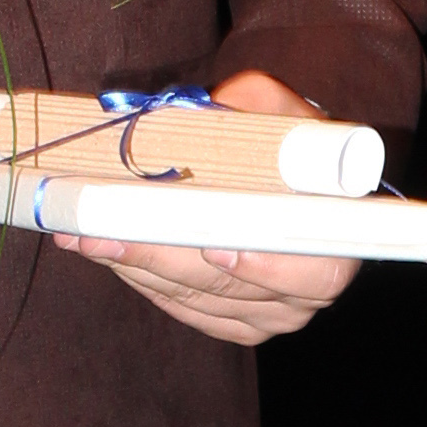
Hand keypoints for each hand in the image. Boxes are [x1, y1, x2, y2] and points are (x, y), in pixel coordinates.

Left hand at [101, 69, 363, 345]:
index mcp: (341, 239)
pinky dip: (141, 278)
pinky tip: (105, 250)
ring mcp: (271, 313)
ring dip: (137, 266)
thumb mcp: (277, 106)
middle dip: (162, 257)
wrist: (278, 170)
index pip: (315, 270)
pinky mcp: (234, 321)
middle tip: (106, 232)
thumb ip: (255, 105)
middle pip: (232, 289)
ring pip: (197, 299)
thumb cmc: (280, 137)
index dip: (267, 266)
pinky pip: (183, 307)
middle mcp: (311, 289)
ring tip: (85, 234)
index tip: (217, 249)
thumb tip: (209, 113)